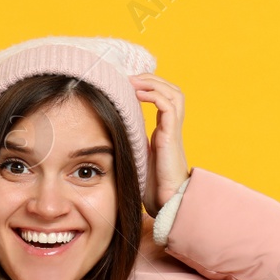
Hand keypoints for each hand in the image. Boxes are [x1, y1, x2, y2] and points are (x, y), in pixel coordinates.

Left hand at [130, 72, 189, 214]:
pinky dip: (153, 94)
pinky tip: (136, 93)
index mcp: (164, 131)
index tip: (125, 84)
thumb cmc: (149, 186)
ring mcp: (173, 131)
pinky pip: (167, 105)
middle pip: (172, 90)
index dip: (148, 87)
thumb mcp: (134, 158)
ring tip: (132, 81)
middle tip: (129, 77)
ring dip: (152, 82)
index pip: (162, 99)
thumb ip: (127, 144)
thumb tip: (106, 135)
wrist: (165, 202)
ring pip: (173, 93)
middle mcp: (171, 128)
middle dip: (151, 79)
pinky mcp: (171, 136)